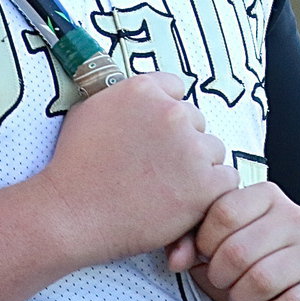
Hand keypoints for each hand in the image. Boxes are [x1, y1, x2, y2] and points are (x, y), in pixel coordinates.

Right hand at [33, 72, 238, 266]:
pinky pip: (227, 179)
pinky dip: (211, 191)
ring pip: (213, 149)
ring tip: (167, 186)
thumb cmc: (76, 164)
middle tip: (156, 166)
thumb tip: (144, 96)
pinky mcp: (205, 185)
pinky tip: (186, 199)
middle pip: (195, 120)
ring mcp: (190, 148)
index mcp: (144, 89)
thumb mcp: (91, 109)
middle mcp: (171, 112)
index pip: (175, 89)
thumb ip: (122, 95)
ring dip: (197, 165)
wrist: (73, 211)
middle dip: (180, 141)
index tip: (154, 134)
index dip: (164, 114)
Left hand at [176, 181, 299, 300]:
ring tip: (239, 300)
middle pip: (239, 249)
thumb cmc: (257, 263)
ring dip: (241, 298)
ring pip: (263, 278)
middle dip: (220, 276)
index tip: (203, 257)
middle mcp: (296, 215)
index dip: (204, 241)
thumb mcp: (225, 246)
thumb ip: (193, 244)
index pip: (223, 211)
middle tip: (220, 283)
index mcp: (268, 194)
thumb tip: (176, 259)